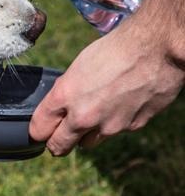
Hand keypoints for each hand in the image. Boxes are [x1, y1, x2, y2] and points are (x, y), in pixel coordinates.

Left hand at [29, 0, 184, 155]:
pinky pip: (116, 132)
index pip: (38, 129)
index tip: (43, 127)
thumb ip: (67, 91)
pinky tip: (123, 102)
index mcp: (65, 96)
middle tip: (61, 134)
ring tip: (98, 110)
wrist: (156, 48)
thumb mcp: (80, 66)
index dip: (39, 129)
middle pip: (58, 147)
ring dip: (87, 134)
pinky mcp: (131, 127)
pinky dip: (115, 122)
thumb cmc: (116, 49)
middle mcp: (84, 117)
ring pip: (88, 143)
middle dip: (57, 142)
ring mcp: (109, 126)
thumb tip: (62, 106)